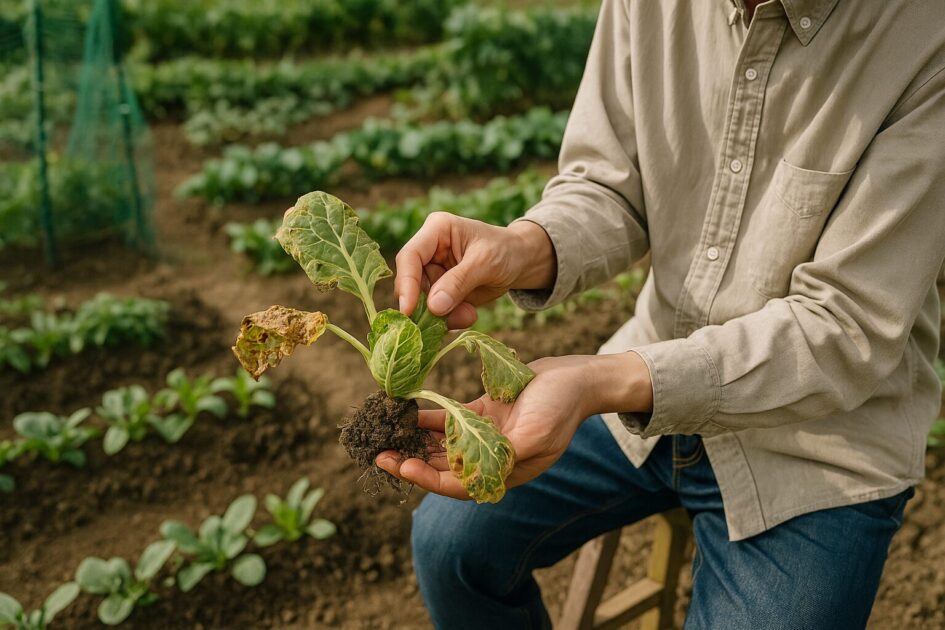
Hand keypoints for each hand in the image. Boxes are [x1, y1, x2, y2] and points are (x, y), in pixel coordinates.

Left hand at [375, 353, 652, 499]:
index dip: (425, 478)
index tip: (399, 466)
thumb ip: (507, 455)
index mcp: (504, 471)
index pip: (456, 484)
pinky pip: (448, 419)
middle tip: (377, 452)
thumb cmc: (560, 407)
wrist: (578, 378)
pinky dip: (427, 417)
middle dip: (410, 461)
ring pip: (441, 445)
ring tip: (385, 432)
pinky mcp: (484, 414)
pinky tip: (405, 410)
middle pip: (441, 467)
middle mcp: (490, 457)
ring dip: (414, 441)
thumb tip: (474, 474)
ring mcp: (486, 435)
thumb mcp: (536, 433)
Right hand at [394, 213, 555, 328]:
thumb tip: (433, 306)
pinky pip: (436, 312)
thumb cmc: (505, 250)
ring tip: (469, 315)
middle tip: (448, 319)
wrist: (522, 262)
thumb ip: (459, 281)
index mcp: (436, 231)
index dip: (406, 283)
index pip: (410, 256)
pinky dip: (451, 319)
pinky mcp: (441, 292)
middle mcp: (429, 251)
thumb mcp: (486, 262)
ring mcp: (433, 273)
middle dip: (428, 305)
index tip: (408, 309)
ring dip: (443, 315)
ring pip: (423, 302)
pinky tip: (470, 314)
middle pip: (412, 283)